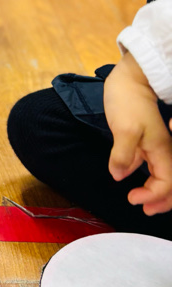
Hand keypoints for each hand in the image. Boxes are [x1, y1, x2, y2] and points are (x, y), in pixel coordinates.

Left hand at [104, 51, 171, 214]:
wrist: (131, 77)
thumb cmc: (128, 100)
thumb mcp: (124, 128)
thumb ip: (123, 154)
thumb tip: (119, 176)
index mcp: (162, 150)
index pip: (166, 184)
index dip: (152, 196)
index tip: (132, 199)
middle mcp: (164, 150)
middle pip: (171, 184)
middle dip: (161, 200)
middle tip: (143, 209)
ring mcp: (157, 145)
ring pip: (163, 175)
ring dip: (155, 190)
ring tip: (141, 200)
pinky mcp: (148, 140)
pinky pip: (154, 165)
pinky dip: (149, 177)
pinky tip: (136, 179)